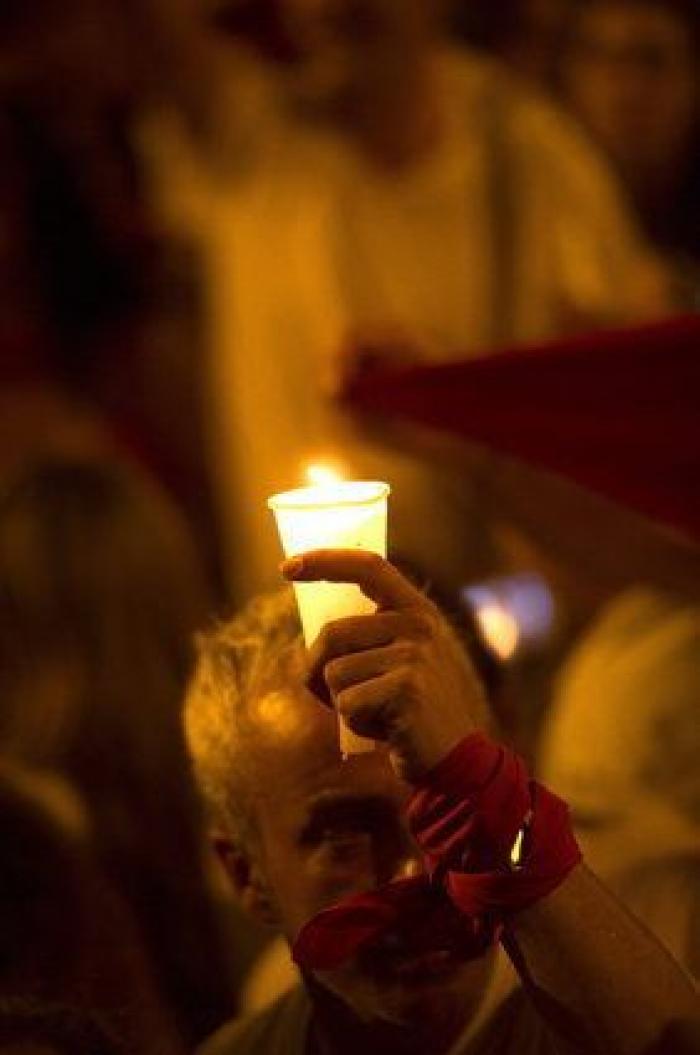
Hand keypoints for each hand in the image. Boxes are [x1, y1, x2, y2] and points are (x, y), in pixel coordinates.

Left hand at [282, 550, 487, 781]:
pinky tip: (387, 730)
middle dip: (317, 670)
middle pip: (332, 634)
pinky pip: (346, 704)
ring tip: (379, 713)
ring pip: (334, 674)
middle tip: (341, 698)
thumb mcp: (401, 662)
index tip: (287, 567)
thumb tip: (313, 636)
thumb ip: (371, 638)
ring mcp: (414, 655)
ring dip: (342, 704)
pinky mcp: (405, 689)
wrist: (458, 760)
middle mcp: (419, 625)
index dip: (326, 561)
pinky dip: (355, 724)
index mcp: (418, 611)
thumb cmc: (414, 712)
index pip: (369, 567)